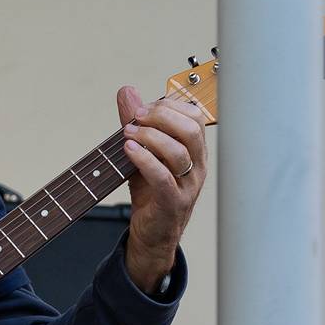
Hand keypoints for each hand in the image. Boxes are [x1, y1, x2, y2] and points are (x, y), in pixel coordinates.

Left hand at [115, 85, 207, 295]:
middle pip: (191, 130)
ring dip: (150, 136)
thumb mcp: (143, 152)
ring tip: (128, 134)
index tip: (144, 108)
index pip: (195, 117)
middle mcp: (197, 166)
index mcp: (195, 151)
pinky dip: (145, 160)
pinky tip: (129, 150)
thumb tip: (127, 91)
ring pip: (179, 152)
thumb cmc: (152, 193)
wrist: (152, 234)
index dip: (170, 106)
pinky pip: (164, 177)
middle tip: (136, 118)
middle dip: (161, 116)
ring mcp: (188, 186)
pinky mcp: (173, 203)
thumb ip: (136, 122)